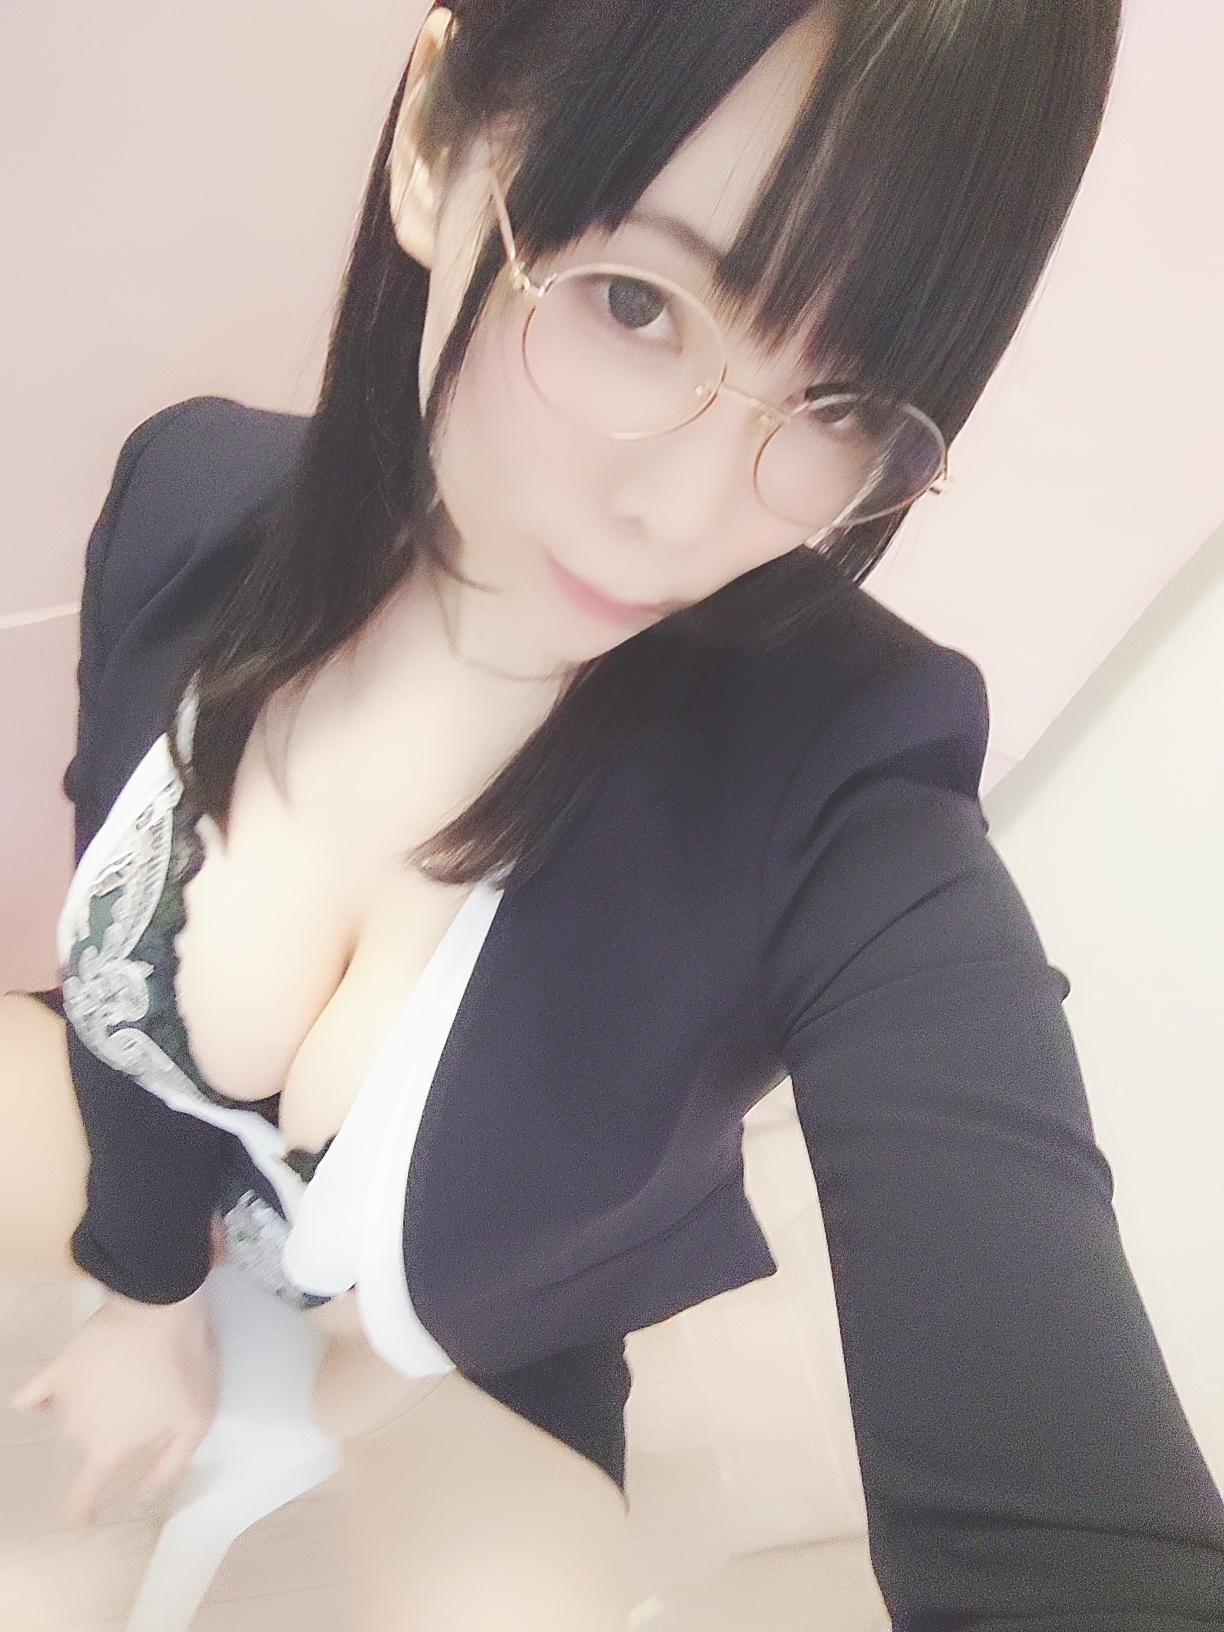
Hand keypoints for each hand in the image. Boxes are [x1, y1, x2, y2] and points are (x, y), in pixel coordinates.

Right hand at [10, 1285, 218, 1523]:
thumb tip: (146, 1494)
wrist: (160, 1308)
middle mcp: (76, 1429)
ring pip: (65, 1423)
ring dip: (86, 1417)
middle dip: (108, 1442)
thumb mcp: (195, 1421)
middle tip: (141, 1413)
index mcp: (107, 1448)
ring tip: (119, 1391)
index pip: (80, 1497)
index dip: (82, 1513)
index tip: (88, 1518)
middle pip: (84, 1451)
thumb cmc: (183, 1364)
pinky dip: (42, 1400)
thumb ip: (169, 1465)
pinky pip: (34, 1394)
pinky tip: (57, 1394)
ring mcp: (63, 1396)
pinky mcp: (59, 1365)